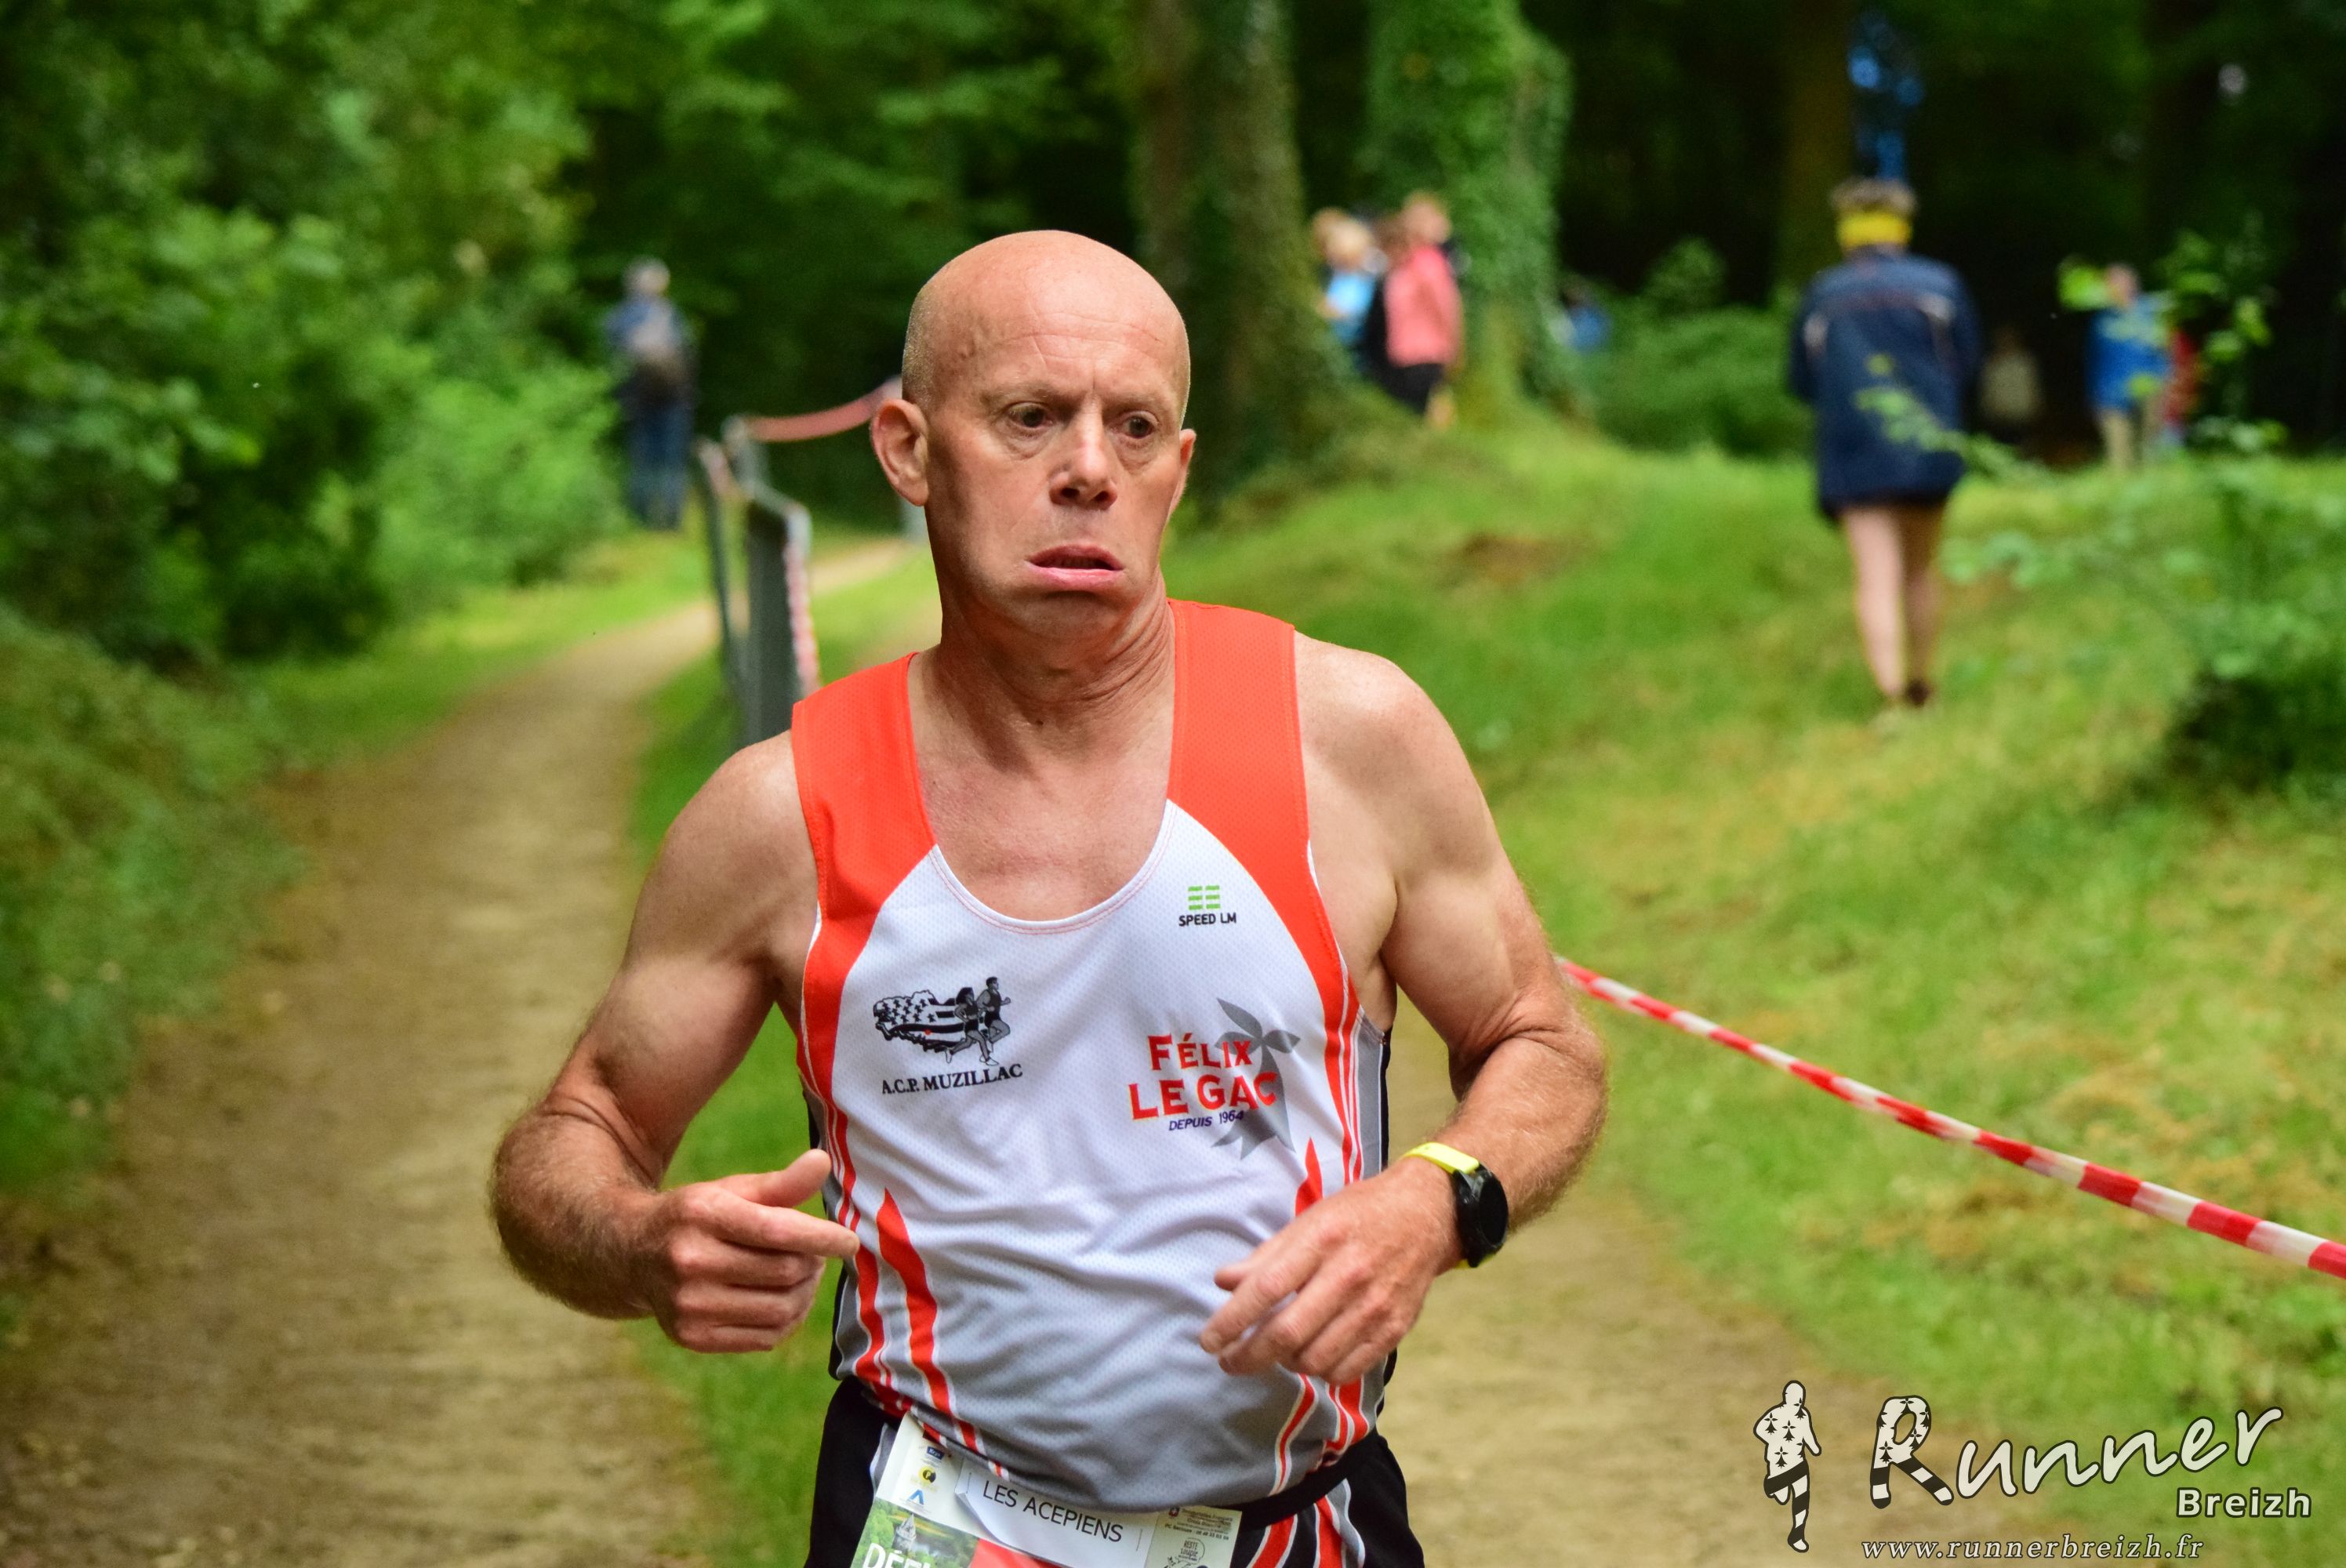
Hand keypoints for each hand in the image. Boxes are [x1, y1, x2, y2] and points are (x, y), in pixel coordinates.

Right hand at [630, 1149, 859, 1352]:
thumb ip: (780, 1183)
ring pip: (780, 1308)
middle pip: (785, 1271)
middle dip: (813, 1262)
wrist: (633, 1255)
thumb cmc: (698, 1216)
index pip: (777, 1231)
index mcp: (702, 1214)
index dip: (823, 1238)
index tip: (850, 1241)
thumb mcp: (731, 1191)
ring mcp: (688, 1304)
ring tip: (803, 1276)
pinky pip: (765, 1337)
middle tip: (815, 1253)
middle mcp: (689, 1260)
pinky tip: (785, 1300)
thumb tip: (822, 1162)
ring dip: (805, 1293)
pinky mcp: (691, 1337)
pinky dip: (788, 1320)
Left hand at [1198, 1157, 1458, 1385]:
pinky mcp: (1395, 1329)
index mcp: (1322, 1240)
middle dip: (1248, 1356)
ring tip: (1274, 1352)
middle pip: (1288, 1333)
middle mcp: (1349, 1275)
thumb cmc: (1357, 1215)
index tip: (1209, 1341)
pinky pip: (1347, 1369)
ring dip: (1284, 1363)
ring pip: (1315, 1358)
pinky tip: (1311, 1355)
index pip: (1266, 1289)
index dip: (1232, 1321)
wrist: (1426, 1215)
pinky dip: (1321, 1371)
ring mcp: (1375, 1306)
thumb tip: (1223, 1281)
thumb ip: (1266, 1255)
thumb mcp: (1309, 1220)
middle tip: (1229, 1362)